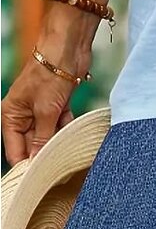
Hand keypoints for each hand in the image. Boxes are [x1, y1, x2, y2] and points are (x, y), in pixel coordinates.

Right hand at [1, 35, 90, 166]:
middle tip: (60, 168)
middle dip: (45, 154)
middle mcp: (23, 116)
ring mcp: (40, 112)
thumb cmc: (49, 74)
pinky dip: (66, 128)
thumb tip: (36, 162)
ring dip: (58, 141)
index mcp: (11, 116)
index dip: (27, 165)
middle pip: (32, 146)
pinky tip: (71, 124)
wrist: (67, 49)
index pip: (15, 151)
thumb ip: (42, 139)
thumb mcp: (45, 112)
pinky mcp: (56, 107)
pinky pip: (60, 127)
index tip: (41, 178)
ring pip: (48, 138)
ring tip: (67, 145)